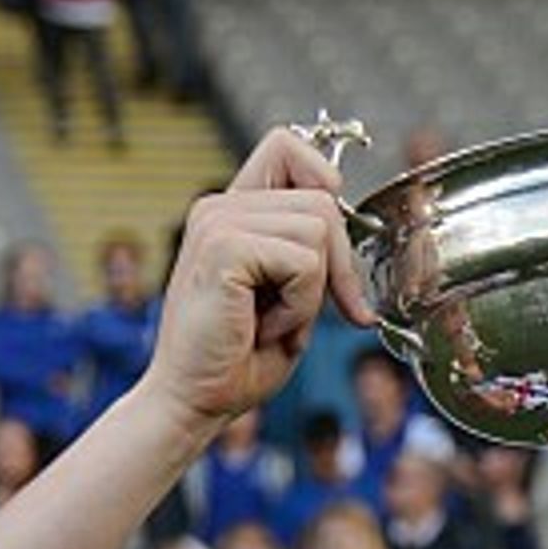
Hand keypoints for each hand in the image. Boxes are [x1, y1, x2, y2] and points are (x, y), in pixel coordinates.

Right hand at [146, 128, 373, 430]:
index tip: (329, 245)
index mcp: (231, 213)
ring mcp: (218, 222)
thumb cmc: (234, 361)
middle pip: (323, 198)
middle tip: (302, 316)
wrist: (192, 401)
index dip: (324, 181)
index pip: (287, 146)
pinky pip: (304, 264)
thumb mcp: (288, 299)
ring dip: (312, 293)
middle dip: (336, 265)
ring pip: (320, 229)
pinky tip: (261, 327)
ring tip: (271, 321)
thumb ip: (310, 256)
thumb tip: (355, 230)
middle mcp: (220, 208)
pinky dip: (298, 307)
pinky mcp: (223, 247)